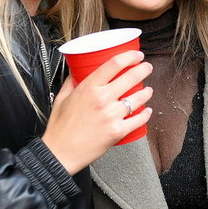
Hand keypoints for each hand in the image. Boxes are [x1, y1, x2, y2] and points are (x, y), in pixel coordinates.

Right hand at [42, 50, 152, 174]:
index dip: (130, 56)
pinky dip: (146, 114)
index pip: (114, 64)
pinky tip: (147, 110)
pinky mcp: (117, 131)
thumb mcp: (62, 97)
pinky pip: (139, 120)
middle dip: (144, 69)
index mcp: (89, 88)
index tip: (137, 55)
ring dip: (147, 92)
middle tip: (147, 68)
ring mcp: (112, 115)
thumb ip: (72, 81)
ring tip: (148, 90)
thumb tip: (78, 69)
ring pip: (139, 97)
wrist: (59, 153)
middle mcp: (102, 99)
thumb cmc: (59, 127)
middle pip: (131, 77)